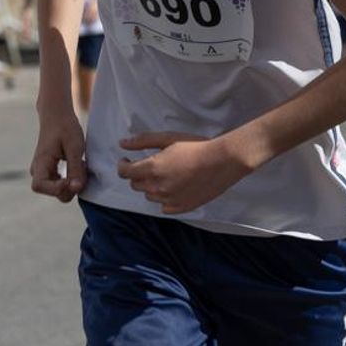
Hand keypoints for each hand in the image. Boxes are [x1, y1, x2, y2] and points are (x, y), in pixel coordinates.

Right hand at [29, 111, 87, 202]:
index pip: (39, 187)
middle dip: (71, 186)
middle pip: (53, 192)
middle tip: (82, 168)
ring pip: (59, 190)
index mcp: (40, 162)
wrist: (57, 115)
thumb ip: (75, 169)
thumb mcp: (74, 147)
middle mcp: (38, 170)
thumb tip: (76, 189)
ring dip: (73, 183)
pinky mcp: (51, 171)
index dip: (57, 188)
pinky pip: (61, 184)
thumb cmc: (65, 127)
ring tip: (81, 165)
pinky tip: (80, 166)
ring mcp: (44, 172)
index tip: (72, 178)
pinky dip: (72, 179)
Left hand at [117, 133, 250, 214]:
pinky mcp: (181, 208)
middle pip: (136, 184)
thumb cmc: (196, 146)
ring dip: (152, 186)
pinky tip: (176, 187)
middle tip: (151, 164)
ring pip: (149, 195)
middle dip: (138, 174)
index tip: (127, 160)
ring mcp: (169, 200)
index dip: (123, 165)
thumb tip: (122, 144)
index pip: (125, 173)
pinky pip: (164, 206)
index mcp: (152, 169)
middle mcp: (157, 187)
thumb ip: (143, 141)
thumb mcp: (169, 138)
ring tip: (168, 174)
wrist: (223, 162)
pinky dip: (165, 198)